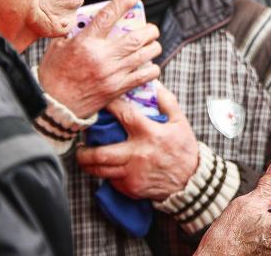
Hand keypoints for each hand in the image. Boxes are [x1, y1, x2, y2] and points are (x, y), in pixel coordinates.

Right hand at [38, 0, 161, 118]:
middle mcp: (102, 56)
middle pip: (136, 37)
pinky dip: (152, 68)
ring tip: (153, 44)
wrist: (53, 106)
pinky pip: (144, 76)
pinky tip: (149, 65)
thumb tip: (87, 16)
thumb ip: (73, 30)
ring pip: (145, 55)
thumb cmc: (53, 74)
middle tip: (151, 29)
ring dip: (153, 46)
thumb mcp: (58, 46)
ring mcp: (112, 74)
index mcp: (85, 42)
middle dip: (150, 30)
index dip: (124, 1)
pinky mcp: (118, 89)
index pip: (108, 15)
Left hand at [77, 82, 198, 200]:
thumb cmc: (183, 148)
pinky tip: (102, 166)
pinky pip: (109, 180)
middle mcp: (138, 155)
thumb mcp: (179, 121)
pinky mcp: (130, 188)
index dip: (110, 106)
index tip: (100, 100)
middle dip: (84, 149)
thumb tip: (154, 83)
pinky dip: (104, 172)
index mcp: (150, 134)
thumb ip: (166, 101)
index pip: (124, 115)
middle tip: (79, 142)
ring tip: (83, 155)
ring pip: (99, 170)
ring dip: (87, 162)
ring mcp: (132, 174)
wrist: (191, 181)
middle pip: (100, 153)